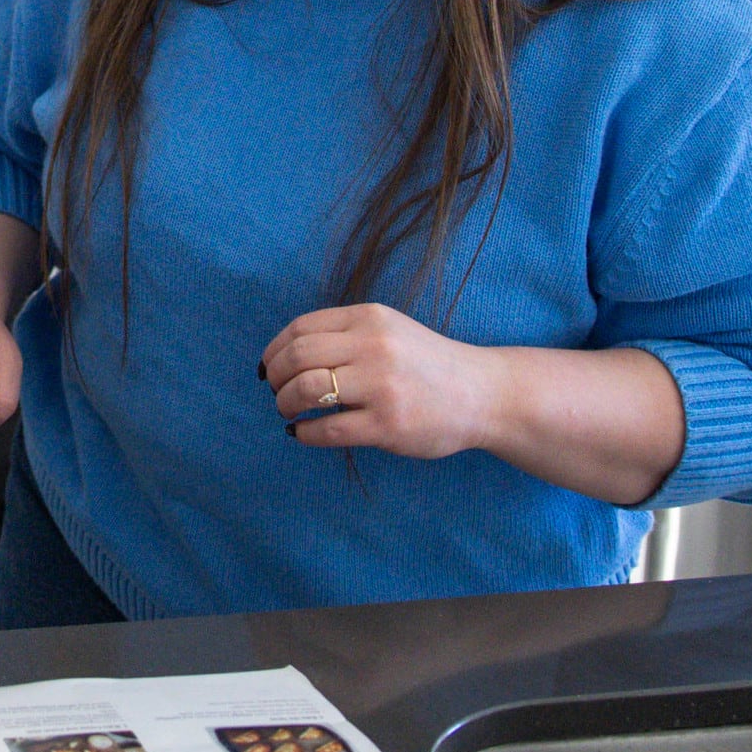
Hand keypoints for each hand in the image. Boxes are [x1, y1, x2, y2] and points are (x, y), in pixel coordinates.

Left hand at [259, 304, 504, 460]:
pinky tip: (301, 432)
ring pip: (307, 390)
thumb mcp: (388, 330)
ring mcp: (382, 387)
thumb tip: (283, 354)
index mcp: (369, 319)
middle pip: (298, 357)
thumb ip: (343, 335)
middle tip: (275, 391)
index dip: (275, 349)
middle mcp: (374, 347)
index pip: (301, 328)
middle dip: (276, 377)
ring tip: (288, 410)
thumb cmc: (426, 363)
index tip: (269, 366)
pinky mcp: (388, 425)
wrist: (482, 394)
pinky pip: (328, 429)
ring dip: (286, 402)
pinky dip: (305, 432)